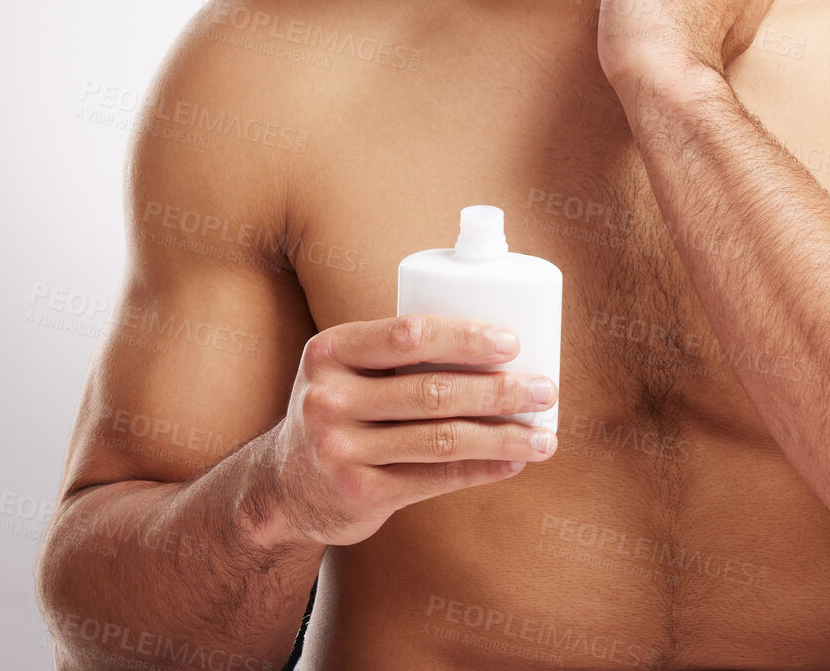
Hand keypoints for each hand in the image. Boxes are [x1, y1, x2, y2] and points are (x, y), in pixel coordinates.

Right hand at [260, 316, 558, 547]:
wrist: (284, 484)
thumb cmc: (341, 407)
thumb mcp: (347, 367)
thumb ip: (398, 351)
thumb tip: (501, 344)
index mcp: (331, 350)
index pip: (409, 335)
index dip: (465, 338)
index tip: (513, 343)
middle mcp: (328, 398)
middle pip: (433, 391)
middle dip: (499, 390)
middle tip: (544, 389)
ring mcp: (339, 450)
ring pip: (441, 439)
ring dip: (502, 436)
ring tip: (545, 435)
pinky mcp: (358, 493)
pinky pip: (435, 478)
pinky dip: (482, 469)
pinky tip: (514, 462)